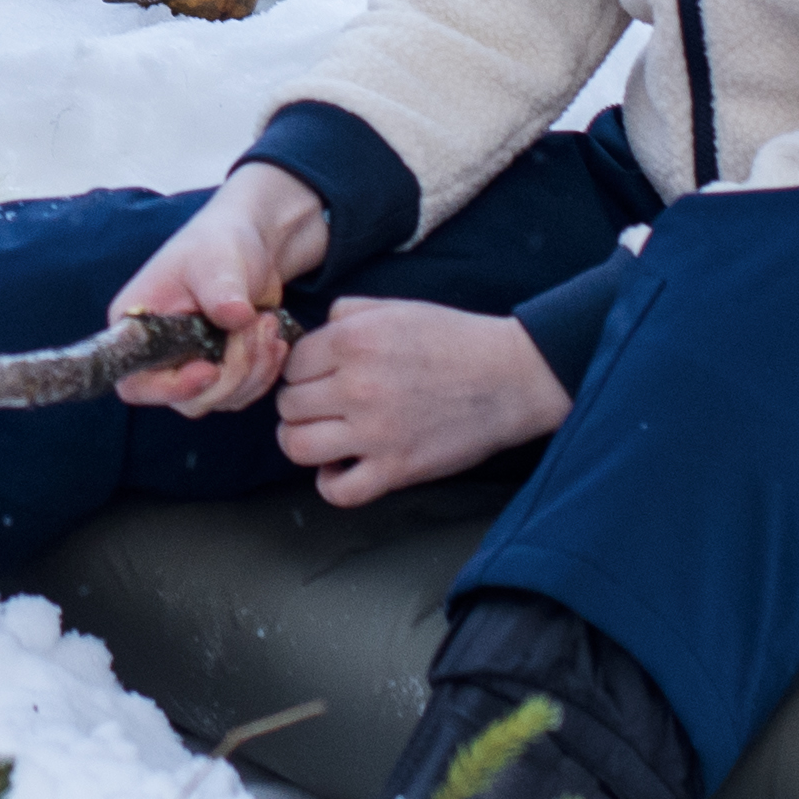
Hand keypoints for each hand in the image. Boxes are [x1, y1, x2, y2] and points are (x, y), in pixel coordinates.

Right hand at [104, 158, 327, 415]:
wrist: (252, 244)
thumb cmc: (220, 243)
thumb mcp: (217, 260)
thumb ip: (220, 289)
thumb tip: (234, 316)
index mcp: (137, 328)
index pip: (135, 383)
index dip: (170, 388)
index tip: (209, 368)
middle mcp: (158, 355)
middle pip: (188, 400)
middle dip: (232, 371)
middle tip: (256, 326)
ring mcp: (190, 367)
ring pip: (221, 400)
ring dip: (254, 368)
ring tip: (268, 322)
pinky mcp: (221, 371)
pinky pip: (242, 394)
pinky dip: (265, 371)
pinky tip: (275, 337)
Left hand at [272, 296, 569, 507]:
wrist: (510, 378)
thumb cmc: (455, 340)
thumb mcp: (397, 308)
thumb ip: (347, 313)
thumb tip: (316, 330)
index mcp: (353, 341)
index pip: (291, 365)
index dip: (303, 371)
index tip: (320, 377)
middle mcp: (356, 386)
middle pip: (288, 405)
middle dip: (301, 404)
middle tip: (322, 405)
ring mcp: (374, 432)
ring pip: (296, 446)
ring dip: (303, 441)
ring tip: (322, 434)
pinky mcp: (396, 470)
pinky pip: (338, 491)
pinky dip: (330, 483)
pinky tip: (340, 467)